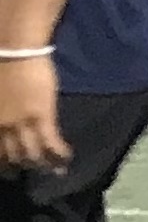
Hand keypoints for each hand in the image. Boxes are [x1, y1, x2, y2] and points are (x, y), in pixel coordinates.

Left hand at [0, 57, 67, 171]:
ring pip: (32, 152)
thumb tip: (7, 122)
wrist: (14, 50)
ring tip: (55, 170)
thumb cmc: (0, 65)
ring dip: (43, 164)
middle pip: (11, 155)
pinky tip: (67, 157)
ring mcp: (22, 122)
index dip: (3, 162)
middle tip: (32, 172)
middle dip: (21, 167)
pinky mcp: (42, 116)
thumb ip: (1, 109)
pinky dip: (59, 153)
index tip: (10, 170)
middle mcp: (2, 126)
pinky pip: (51, 142)